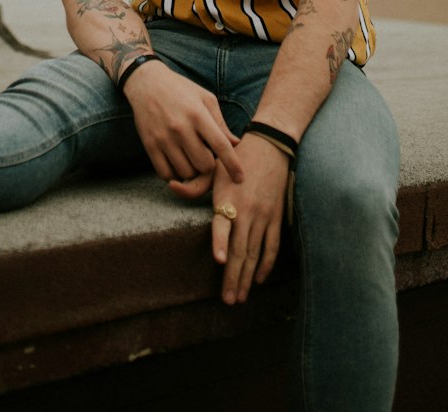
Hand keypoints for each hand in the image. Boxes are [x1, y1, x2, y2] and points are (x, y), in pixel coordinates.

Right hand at [122, 61, 242, 185]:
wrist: (147, 83)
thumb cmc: (181, 89)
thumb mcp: (205, 98)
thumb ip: (220, 123)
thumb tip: (236, 144)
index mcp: (198, 114)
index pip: (220, 145)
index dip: (233, 165)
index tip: (240, 178)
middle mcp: (180, 128)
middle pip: (204, 165)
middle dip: (209, 165)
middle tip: (205, 155)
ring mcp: (163, 138)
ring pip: (186, 173)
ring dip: (192, 170)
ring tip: (190, 157)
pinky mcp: (149, 145)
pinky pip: (165, 173)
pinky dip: (174, 174)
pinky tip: (176, 162)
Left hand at [170, 133, 289, 303]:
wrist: (270, 146)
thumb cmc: (237, 158)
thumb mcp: (214, 168)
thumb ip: (195, 185)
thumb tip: (172, 186)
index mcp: (228, 199)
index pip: (223, 224)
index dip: (220, 242)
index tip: (218, 261)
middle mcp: (246, 210)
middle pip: (239, 249)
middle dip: (233, 277)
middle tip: (228, 301)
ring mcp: (263, 215)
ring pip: (255, 252)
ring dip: (247, 277)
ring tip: (240, 297)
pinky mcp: (275, 216)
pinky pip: (272, 245)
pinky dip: (266, 263)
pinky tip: (259, 278)